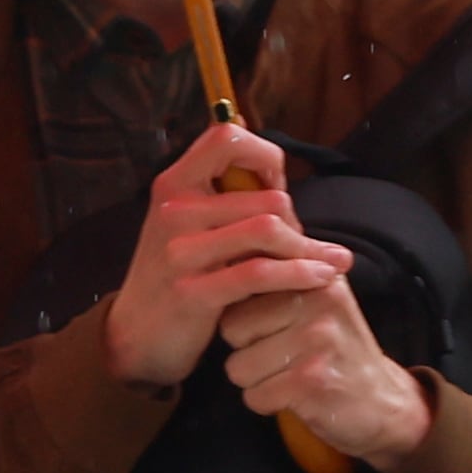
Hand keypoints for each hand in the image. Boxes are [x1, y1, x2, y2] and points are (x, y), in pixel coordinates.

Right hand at [103, 126, 324, 387]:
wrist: (137, 335)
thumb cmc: (177, 275)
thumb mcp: (189, 223)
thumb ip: (221, 189)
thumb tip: (256, 140)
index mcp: (174, 184)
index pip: (226, 136)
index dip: (264, 155)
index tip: (277, 188)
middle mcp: (174, 209)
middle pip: (265, 196)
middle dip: (298, 222)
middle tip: (310, 246)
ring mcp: (180, 251)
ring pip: (268, 230)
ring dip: (309, 249)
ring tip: (334, 263)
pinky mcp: (193, 290)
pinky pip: (259, 272)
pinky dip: (300, 274)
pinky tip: (321, 278)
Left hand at [217, 249, 435, 465]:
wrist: (383, 402)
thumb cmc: (337, 351)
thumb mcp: (319, 300)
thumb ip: (282, 274)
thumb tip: (230, 251)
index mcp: (316, 275)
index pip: (241, 290)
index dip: (247, 319)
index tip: (277, 329)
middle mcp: (319, 301)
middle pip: (233, 329)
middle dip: (247, 351)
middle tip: (285, 357)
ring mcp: (318, 340)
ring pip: (238, 366)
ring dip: (256, 381)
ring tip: (290, 377)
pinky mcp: (313, 380)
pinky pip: (254, 396)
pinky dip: (267, 404)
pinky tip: (296, 397)